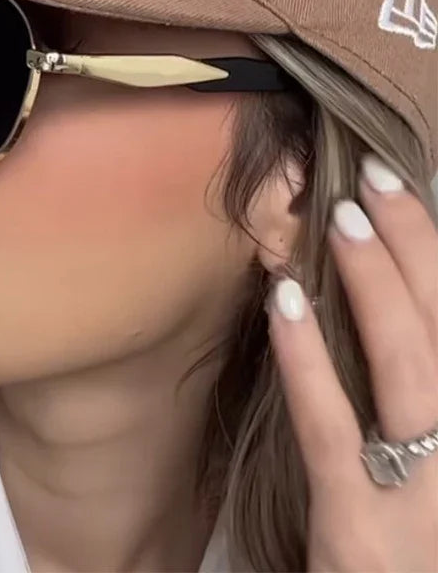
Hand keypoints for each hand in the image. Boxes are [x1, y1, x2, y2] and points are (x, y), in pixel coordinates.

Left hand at [268, 154, 437, 571]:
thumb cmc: (412, 526)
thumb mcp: (427, 452)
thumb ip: (414, 380)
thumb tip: (386, 293)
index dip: (432, 251)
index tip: (397, 189)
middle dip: (414, 246)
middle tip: (374, 177)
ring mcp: (425, 496)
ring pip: (407, 368)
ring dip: (374, 285)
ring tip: (341, 219)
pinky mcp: (362, 530)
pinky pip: (330, 429)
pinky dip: (308, 359)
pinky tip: (284, 302)